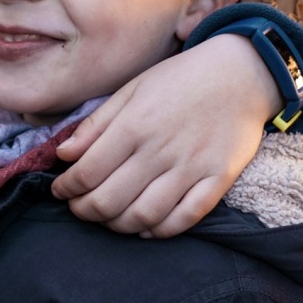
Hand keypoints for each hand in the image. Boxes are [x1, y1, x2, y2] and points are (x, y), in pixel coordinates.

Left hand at [49, 34, 280, 237]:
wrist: (242, 72)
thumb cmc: (180, 78)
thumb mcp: (131, 89)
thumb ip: (96, 124)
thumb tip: (64, 154)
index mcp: (133, 126)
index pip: (87, 173)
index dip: (66, 189)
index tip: (60, 191)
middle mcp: (159, 151)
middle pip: (109, 201)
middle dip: (85, 212)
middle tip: (79, 209)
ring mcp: (191, 168)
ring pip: (144, 216)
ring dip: (118, 226)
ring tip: (109, 219)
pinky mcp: (218, 180)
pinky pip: (186, 219)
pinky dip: (161, 231)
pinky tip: (146, 227)